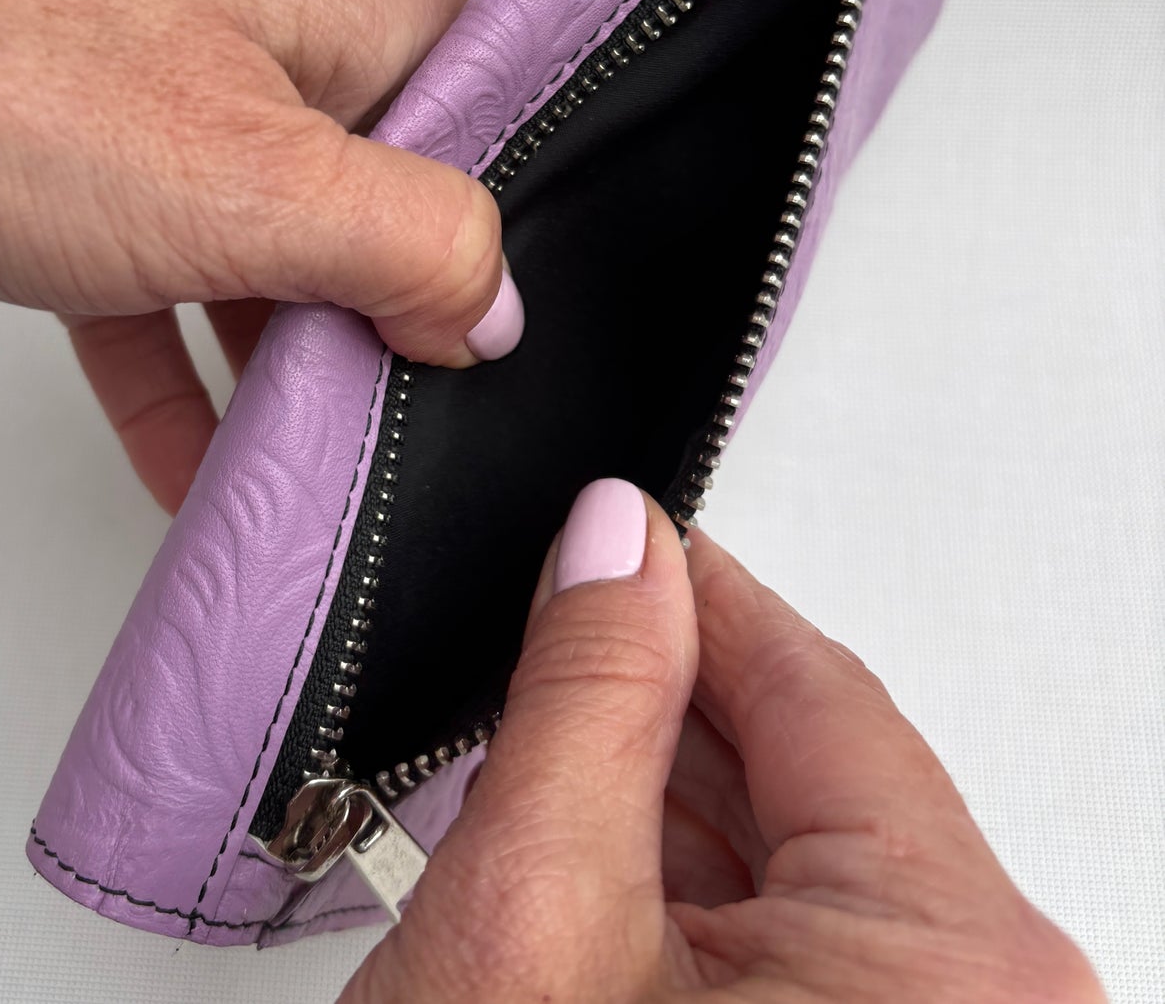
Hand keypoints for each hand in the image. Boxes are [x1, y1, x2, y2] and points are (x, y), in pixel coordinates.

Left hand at [0, 0, 514, 510]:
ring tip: (330, 458)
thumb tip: (490, 305)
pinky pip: (163, 288)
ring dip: (295, 354)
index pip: (507, 74)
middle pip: (393, 181)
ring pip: (274, 247)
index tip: (554, 293)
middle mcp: (270, 45)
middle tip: (441, 397)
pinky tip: (196, 465)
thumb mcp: (252, 180)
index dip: (545, 181)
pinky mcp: (80, 171)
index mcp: (350, 7)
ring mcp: (171, 107)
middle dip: (416, 294)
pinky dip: (181, 374)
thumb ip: (405, 243)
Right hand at [345, 482, 1102, 1003]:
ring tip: (541, 755)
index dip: (697, 592)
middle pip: (809, 776)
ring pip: (788, 863)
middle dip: (661, 700)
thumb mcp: (533, 915)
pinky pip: (782, 947)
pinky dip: (677, 892)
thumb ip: (587, 696)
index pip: (818, 691)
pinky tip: (586, 864)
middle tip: (552, 632)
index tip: (621, 532)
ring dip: (658, 798)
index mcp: (959, 969)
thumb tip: (613, 543)